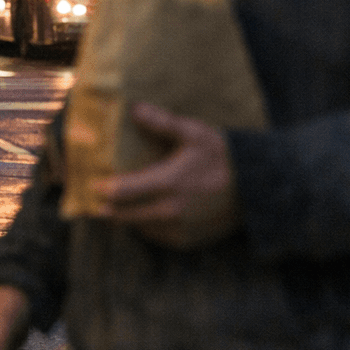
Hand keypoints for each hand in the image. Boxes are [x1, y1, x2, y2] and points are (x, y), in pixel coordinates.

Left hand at [91, 102, 240, 248]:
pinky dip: (148, 228)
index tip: (90, 185)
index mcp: (169, 183)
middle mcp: (171, 211)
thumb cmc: (224, 157)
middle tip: (94, 200)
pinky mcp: (189, 240)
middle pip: (124, 215)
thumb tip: (134, 109)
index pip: (123, 192)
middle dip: (107, 208)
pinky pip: (158, 237)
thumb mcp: (195, 134)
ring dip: (127, 219)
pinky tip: (144, 216)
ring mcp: (180, 229)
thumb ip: (162, 123)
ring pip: (139, 228)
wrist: (259, 188)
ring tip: (117, 207)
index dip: (102, 190)